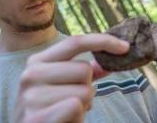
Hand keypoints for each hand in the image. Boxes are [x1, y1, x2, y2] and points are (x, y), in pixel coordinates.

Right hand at [11, 34, 129, 122]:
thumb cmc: (53, 106)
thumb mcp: (66, 83)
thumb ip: (85, 70)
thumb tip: (112, 59)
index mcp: (38, 61)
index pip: (75, 42)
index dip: (103, 41)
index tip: (125, 47)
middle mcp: (30, 74)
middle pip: (84, 69)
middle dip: (88, 87)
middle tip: (75, 99)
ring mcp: (31, 97)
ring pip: (84, 92)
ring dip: (84, 105)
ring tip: (68, 111)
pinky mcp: (36, 118)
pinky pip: (75, 107)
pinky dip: (78, 117)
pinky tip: (65, 121)